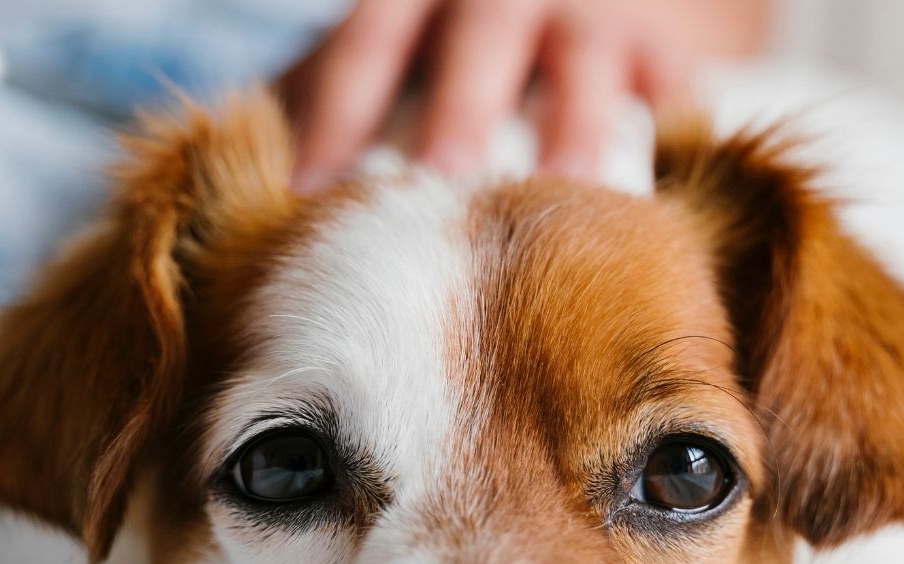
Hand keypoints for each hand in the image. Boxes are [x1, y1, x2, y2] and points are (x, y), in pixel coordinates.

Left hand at [280, 0, 769, 191]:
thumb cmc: (439, 47)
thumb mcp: (379, 50)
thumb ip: (317, 101)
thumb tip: (227, 191)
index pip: (366, 43)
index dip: (338, 114)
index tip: (309, 197)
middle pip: (479, 42)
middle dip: (459, 116)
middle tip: (440, 192)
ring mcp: (592, 13)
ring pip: (587, 66)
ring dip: (575, 135)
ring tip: (564, 204)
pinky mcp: (664, 49)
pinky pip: (676, 91)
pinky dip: (673, 138)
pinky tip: (663, 204)